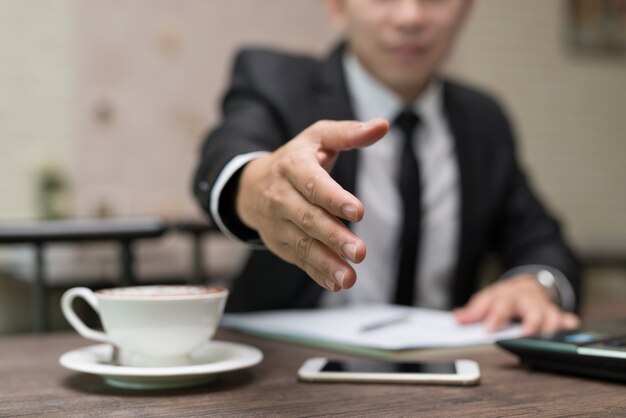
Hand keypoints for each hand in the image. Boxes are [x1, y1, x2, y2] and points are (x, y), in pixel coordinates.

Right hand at [236, 119, 389, 291]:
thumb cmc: (296, 159)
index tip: (357, 211)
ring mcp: (278, 224)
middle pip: (308, 218)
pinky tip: (336, 283)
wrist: (251, 186)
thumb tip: (382, 126)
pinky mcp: (281, 244)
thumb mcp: (318, 137)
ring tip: (349, 277)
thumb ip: (349, 133)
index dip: (334, 198)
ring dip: (327, 262)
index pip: (313, 184)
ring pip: (303, 244)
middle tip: (359, 251)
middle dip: (333, 236)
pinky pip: (299, 260)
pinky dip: (317, 273)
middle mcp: (280, 197)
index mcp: (292, 167)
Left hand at [453, 274, 579, 335]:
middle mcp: (527, 300)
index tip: (489, 329)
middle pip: (530, 309)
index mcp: (508, 296)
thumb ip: (473, 311)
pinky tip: (570, 325)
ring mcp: (543, 307)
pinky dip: (568, 321)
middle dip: (529, 322)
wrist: (528, 284)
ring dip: (550, 325)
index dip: (495, 317)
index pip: (501, 305)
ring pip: (550, 315)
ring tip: (548, 336)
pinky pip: (565, 317)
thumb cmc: (506, 297)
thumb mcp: (487, 299)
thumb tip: (457, 318)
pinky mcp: (555, 313)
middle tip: (525, 334)